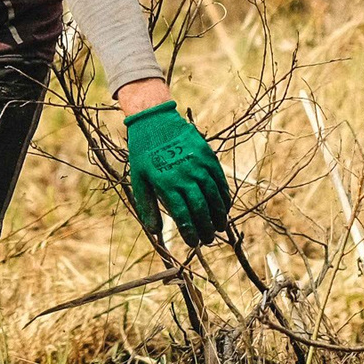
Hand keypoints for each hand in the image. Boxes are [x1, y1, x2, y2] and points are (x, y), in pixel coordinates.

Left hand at [123, 100, 230, 246]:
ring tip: (219, 227)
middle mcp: (184, 175)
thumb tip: (155, 232)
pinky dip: (224, 195)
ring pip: (214, 196)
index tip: (193, 242)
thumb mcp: (139, 180)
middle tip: (208, 239)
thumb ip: (147, 206)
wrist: (155, 121)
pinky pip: (220, 180)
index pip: (183, 215)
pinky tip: (225, 206)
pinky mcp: (207, 156)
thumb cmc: (144, 154)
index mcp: (166, 184)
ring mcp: (198, 165)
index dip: (190, 231)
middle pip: (201, 208)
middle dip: (206, 227)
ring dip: (219, 214)